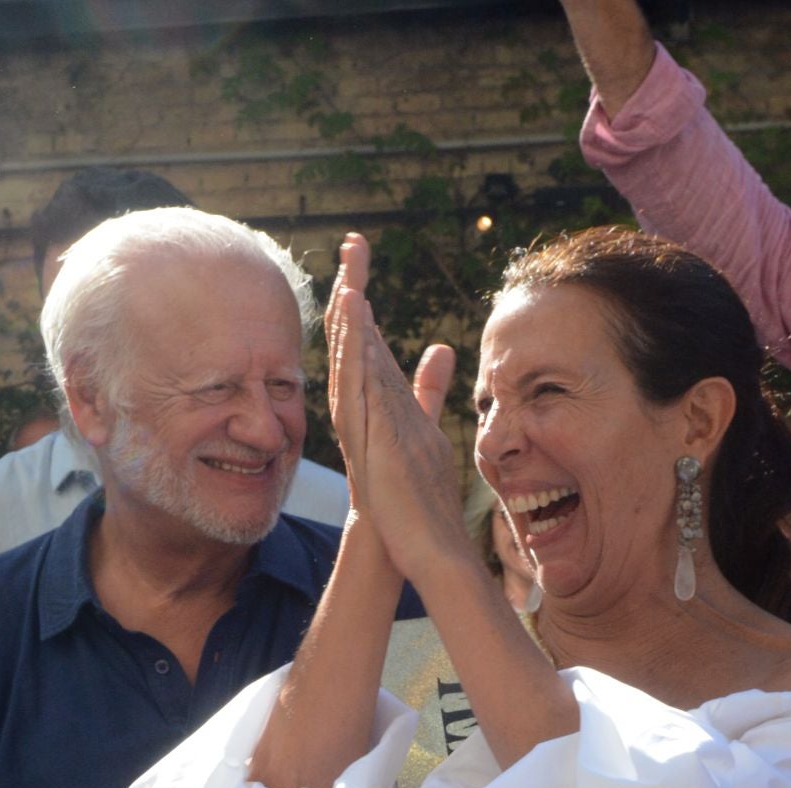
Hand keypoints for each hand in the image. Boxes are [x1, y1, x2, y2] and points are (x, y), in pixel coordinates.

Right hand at [326, 233, 462, 573]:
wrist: (404, 543)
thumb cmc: (410, 494)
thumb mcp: (423, 428)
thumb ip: (428, 388)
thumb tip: (442, 347)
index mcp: (374, 400)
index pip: (367, 336)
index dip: (364, 294)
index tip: (363, 251)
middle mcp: (362, 406)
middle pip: (353, 338)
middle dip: (353, 289)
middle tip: (354, 241)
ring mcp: (361, 424)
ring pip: (349, 359)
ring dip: (349, 317)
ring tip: (350, 274)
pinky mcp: (365, 440)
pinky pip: (355, 389)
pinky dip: (354, 353)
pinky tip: (356, 322)